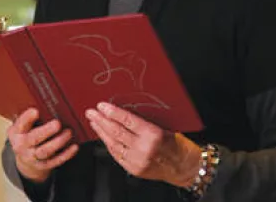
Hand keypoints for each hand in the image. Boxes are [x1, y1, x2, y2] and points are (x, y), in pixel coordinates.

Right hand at [7, 108, 78, 182]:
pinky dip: (66, 154)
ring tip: (68, 133)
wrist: (25, 159)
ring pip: (45, 151)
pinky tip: (74, 147)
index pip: (20, 124)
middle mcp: (22, 146)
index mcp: (16, 132)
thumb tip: (44, 101)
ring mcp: (32, 157)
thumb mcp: (23, 125)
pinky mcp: (43, 165)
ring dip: (58, 142)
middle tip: (57, 123)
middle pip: (33, 139)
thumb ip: (29, 117)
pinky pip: (55, 161)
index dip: (27, 118)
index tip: (35, 111)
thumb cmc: (27, 134)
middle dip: (46, 131)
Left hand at [85, 102, 201, 186]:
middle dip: (101, 120)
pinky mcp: (134, 170)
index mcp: (153, 134)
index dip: (112, 112)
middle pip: (117, 132)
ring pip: (114, 144)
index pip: (127, 120)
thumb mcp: (164, 126)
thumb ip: (144, 121)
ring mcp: (138, 161)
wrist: (184, 167)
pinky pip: (117, 155)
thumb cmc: (177, 144)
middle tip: (91, 112)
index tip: (102, 105)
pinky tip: (103, 136)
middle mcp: (144, 149)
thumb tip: (123, 111)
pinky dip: (108, 144)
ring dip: (101, 132)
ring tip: (93, 122)